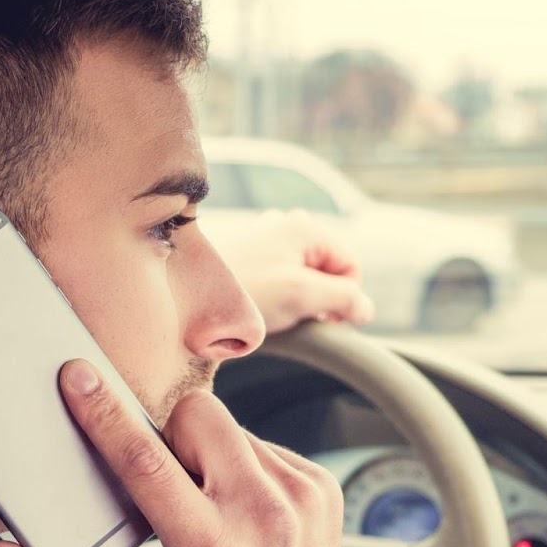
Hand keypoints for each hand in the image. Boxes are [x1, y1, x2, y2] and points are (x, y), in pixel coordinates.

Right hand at [0, 360, 343, 546]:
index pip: (147, 462)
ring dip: (206, 454)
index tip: (77, 376)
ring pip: (232, 427)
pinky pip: (264, 445)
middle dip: (170, 436)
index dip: (105, 415)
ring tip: (205, 505)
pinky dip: (241, 466)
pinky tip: (236, 509)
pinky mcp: (324, 488)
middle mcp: (264, 518)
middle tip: (164, 482)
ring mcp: (302, 499)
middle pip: (197, 417)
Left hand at [218, 209, 373, 333]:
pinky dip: (274, 300)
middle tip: (291, 316)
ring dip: (294, 302)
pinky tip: (256, 310)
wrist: (181, 298)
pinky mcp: (246, 260)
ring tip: (269, 313)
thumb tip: (365, 309)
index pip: (350, 266)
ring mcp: (263, 242)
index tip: (322, 319)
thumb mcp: (301, 295)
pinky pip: (277, 283)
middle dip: (317, 299)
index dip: (345, 298)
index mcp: (305, 227)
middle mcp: (285, 227)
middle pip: (325, 272)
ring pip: (301, 280)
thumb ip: (344, 299)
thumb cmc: (241, 291)